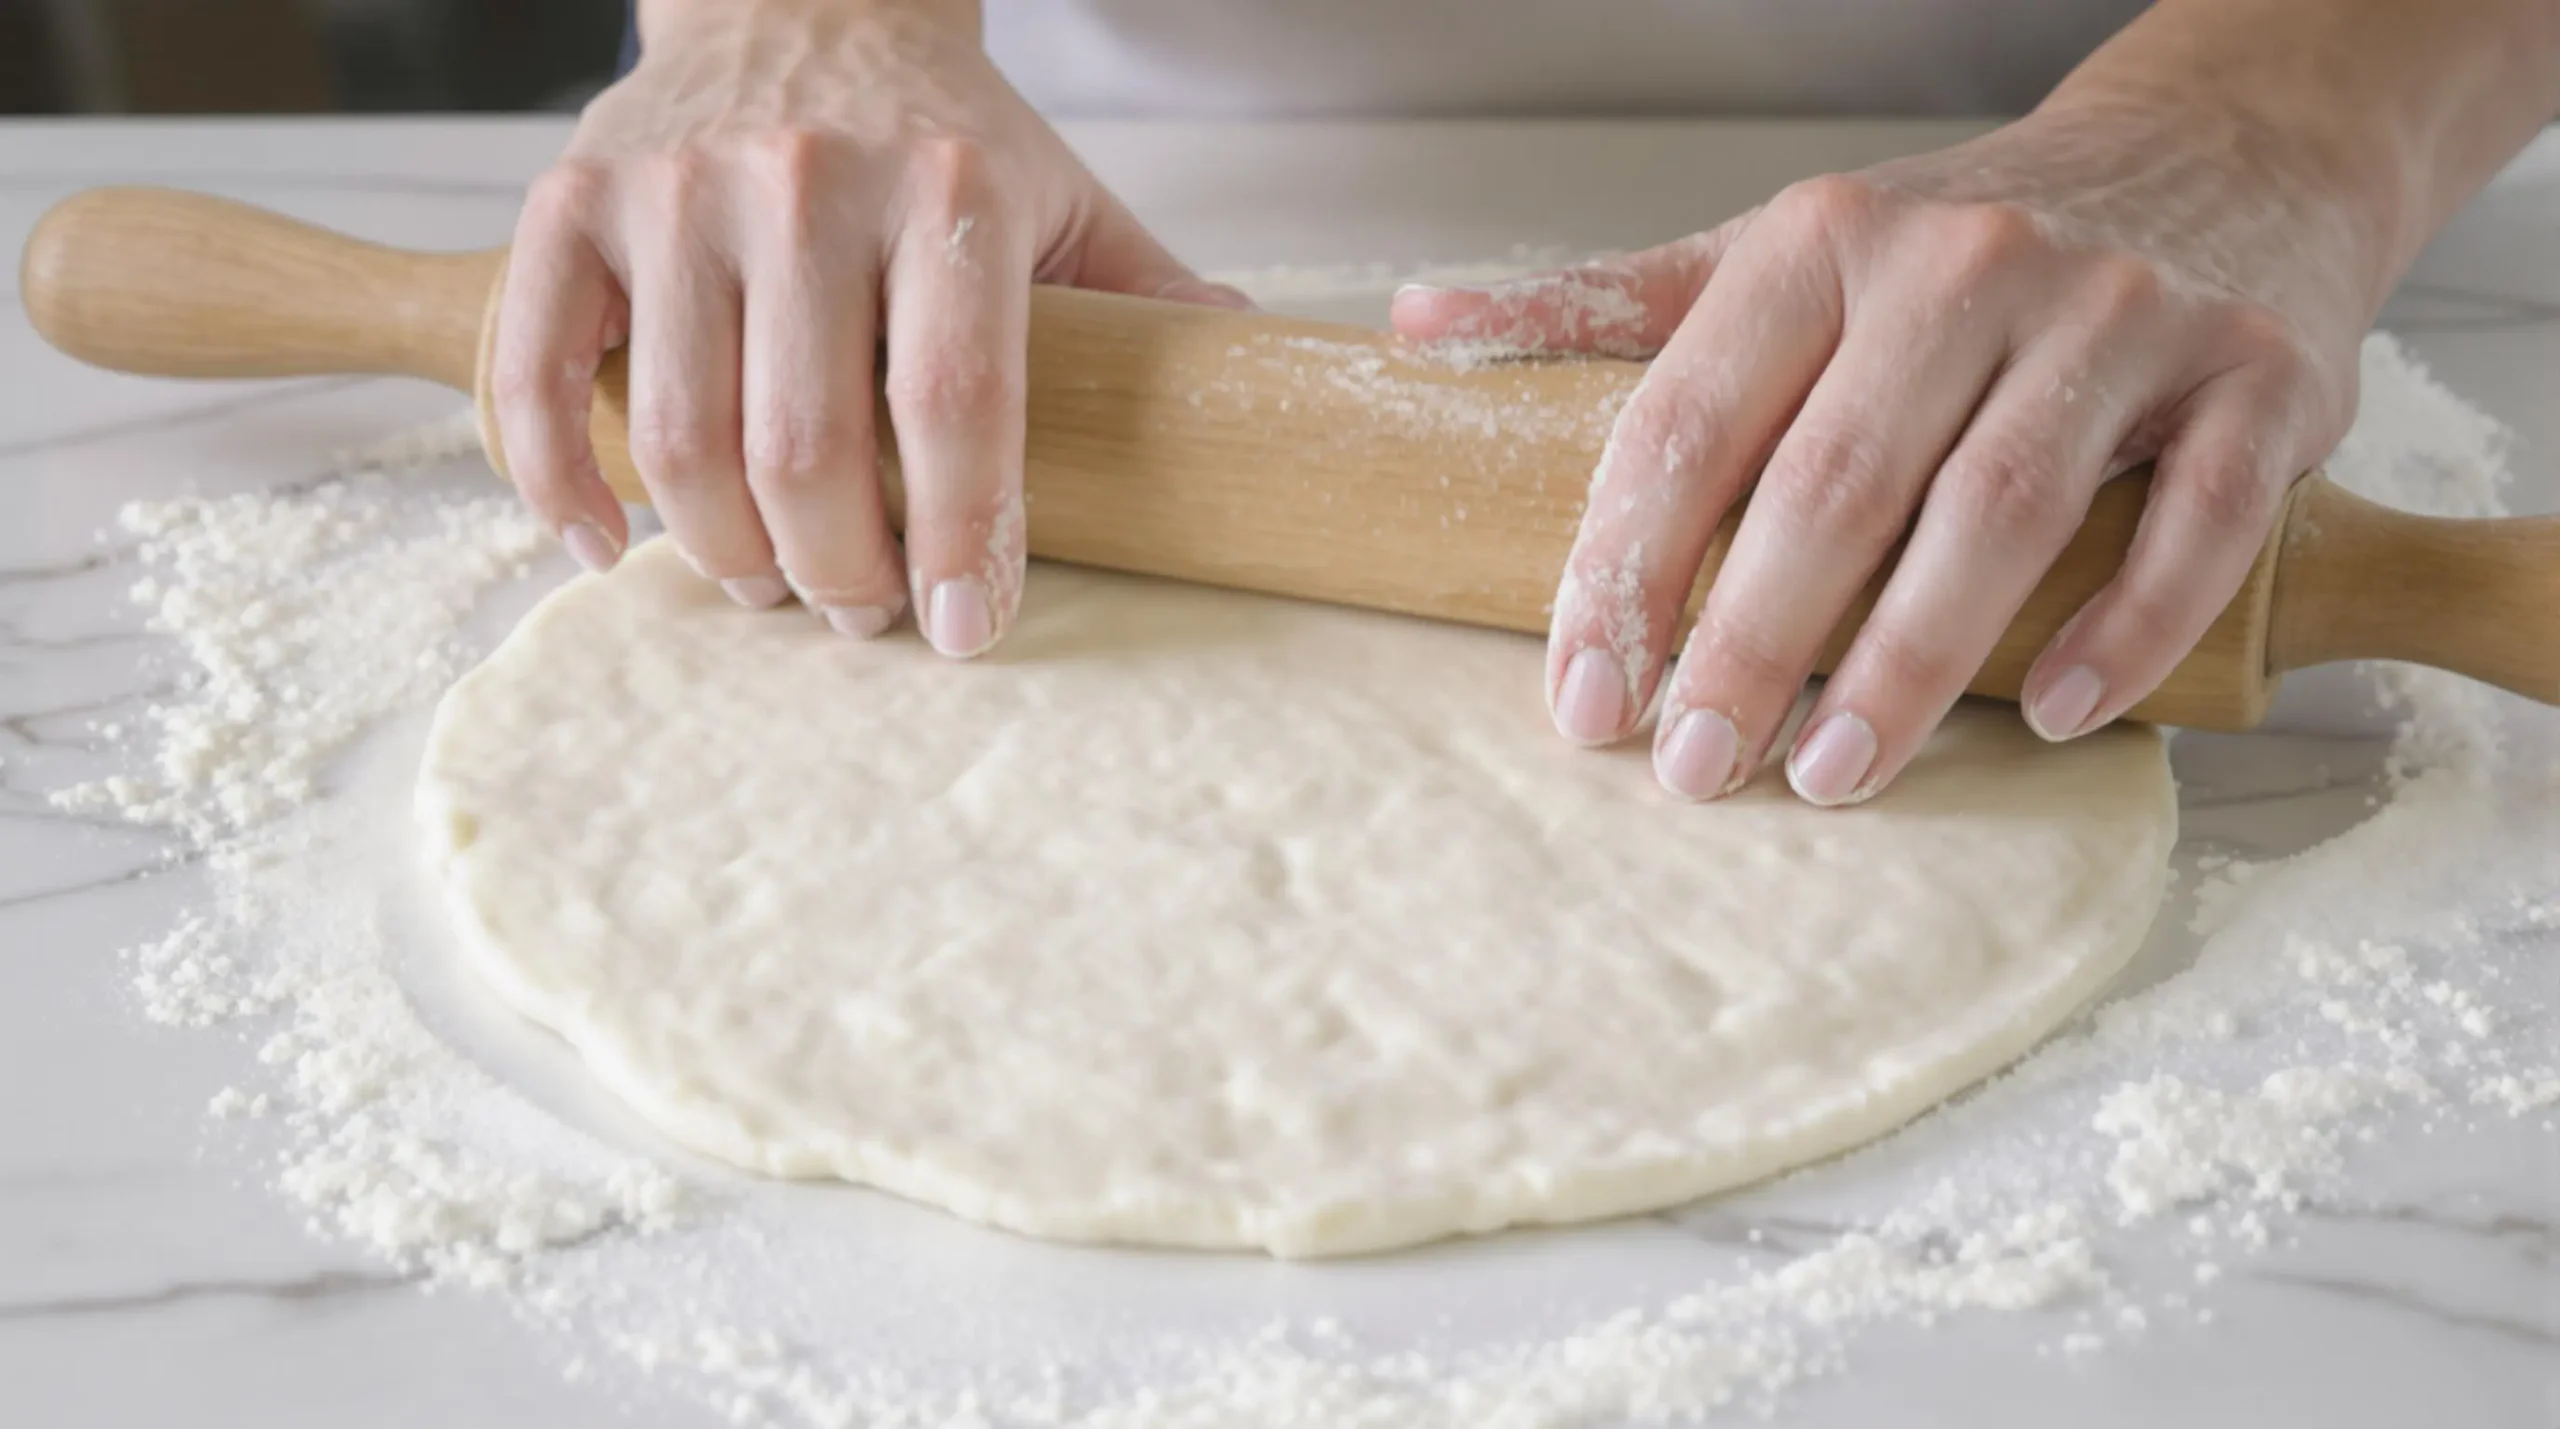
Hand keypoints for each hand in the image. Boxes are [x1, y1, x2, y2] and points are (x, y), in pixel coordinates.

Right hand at [489, 0, 1245, 655]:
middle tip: (867, 616)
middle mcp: (804, 183)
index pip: (955, 403)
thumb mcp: (1063, 195)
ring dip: (725, 552)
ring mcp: (675, 189)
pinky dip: (557, 478)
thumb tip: (1252, 374)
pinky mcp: (573, 199)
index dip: (961, 537)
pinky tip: (607, 543)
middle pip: (808, 447)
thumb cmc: (942, 132)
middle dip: (841, 573)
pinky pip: (533, 366)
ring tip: (773, 587)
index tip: (966, 627)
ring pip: (680, 434)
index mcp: (946, 190)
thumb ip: (1148, 294)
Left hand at [1393, 97, 2383, 804]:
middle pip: (1832, 485)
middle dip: (1748, 646)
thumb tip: (1421, 329)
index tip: (1586, 703)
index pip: (1689, 427)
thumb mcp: (1776, 253)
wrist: (2211, 152)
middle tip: (1696, 770)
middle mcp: (1965, 268)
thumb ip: (1608, 306)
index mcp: (1823, 245)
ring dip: (1906, 664)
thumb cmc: (1959, 241)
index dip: (1625, 576)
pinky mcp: (2255, 377)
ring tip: (1833, 774)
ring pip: (1995, 511)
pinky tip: (2051, 712)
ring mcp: (2119, 319)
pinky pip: (2191, 522)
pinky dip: (2123, 628)